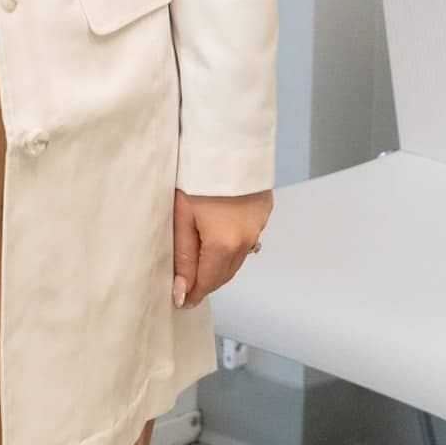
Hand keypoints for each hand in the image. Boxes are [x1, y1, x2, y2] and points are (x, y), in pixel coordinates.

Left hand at [172, 187, 272, 308]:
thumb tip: (181, 292)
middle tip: (188, 287)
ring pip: (238, 257)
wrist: (228, 143)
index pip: (208, 281)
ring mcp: (258, 226)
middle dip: (206, 282)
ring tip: (200, 266)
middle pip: (225, 272)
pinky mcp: (264, 211)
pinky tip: (218, 240)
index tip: (181, 301)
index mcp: (224, 244)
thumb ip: (182, 255)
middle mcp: (247, 240)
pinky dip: (233, 246)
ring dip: (220, 265)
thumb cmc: (196, 175)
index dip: (193, 293)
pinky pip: (247, 238)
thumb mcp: (181, 215)